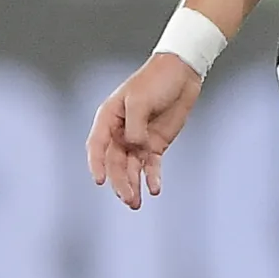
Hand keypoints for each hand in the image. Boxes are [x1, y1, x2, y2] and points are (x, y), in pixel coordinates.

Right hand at [86, 54, 203, 209]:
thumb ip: (135, 125)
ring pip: (131, 168)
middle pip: (115, 162)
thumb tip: (135, 146)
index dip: (96, 164)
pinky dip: (152, 177)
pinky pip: (150, 165)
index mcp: (108, 118)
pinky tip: (154, 189)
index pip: (97, 145)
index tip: (99, 181)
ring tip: (135, 203)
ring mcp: (137, 140)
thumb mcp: (140, 100)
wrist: (182, 74)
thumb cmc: (156, 80)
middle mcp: (120, 132)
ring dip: (132, 185)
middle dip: (120, 182)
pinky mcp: (155, 145)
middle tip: (127, 198)